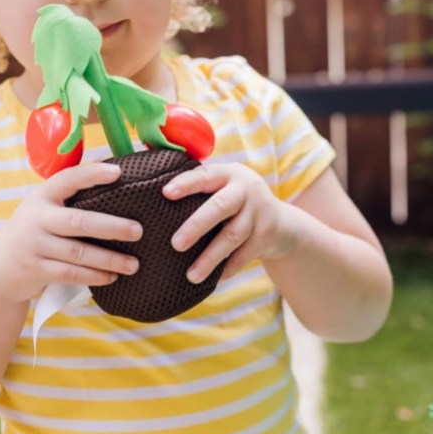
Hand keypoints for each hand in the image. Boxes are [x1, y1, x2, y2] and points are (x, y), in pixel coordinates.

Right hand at [0, 163, 142, 302]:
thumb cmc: (35, 234)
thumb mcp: (44, 211)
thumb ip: (69, 201)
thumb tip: (116, 181)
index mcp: (42, 197)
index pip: (67, 179)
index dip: (91, 174)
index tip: (118, 173)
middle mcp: (36, 219)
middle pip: (78, 221)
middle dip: (112, 227)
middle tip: (138, 231)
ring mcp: (34, 245)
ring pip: (78, 253)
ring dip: (109, 259)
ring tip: (134, 264)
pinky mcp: (36, 270)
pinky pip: (71, 273)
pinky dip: (94, 276)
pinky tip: (112, 277)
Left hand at [164, 164, 295, 282]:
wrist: (282, 223)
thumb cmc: (237, 201)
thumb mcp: (223, 183)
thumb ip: (196, 176)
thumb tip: (149, 152)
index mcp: (229, 174)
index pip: (205, 176)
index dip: (186, 184)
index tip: (165, 193)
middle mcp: (246, 191)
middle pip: (220, 208)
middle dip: (196, 226)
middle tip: (175, 244)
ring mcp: (259, 214)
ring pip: (232, 237)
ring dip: (210, 258)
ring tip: (191, 276)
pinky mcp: (266, 236)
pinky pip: (244, 255)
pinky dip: (228, 269)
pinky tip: (213, 281)